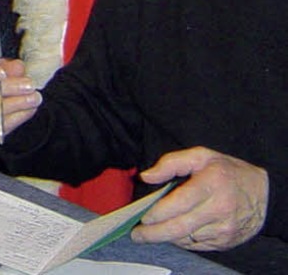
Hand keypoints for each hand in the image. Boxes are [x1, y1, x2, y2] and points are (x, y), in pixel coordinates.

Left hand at [132, 147, 268, 251]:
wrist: (264, 195)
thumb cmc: (228, 171)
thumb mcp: (201, 156)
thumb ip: (171, 163)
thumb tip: (146, 176)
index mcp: (211, 183)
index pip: (179, 202)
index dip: (158, 212)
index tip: (143, 216)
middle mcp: (218, 208)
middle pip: (180, 227)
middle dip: (154, 233)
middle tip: (137, 235)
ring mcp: (223, 228)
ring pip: (186, 238)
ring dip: (167, 237)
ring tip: (153, 232)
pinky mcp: (225, 241)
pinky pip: (197, 245)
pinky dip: (182, 240)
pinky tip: (174, 233)